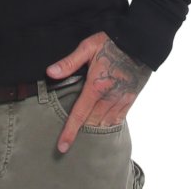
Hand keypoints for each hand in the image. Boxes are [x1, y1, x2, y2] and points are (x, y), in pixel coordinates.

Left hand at [46, 31, 151, 153]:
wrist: (139, 42)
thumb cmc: (111, 42)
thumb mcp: (87, 47)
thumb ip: (69, 63)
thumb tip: (50, 73)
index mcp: (96, 87)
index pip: (79, 115)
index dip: (69, 132)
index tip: (62, 147)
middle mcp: (109, 97)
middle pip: (92, 123)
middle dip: (81, 135)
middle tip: (69, 144)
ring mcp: (121, 100)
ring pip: (105, 124)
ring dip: (95, 132)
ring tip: (85, 139)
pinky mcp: (130, 99)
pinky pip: (119, 118)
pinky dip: (109, 125)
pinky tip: (103, 127)